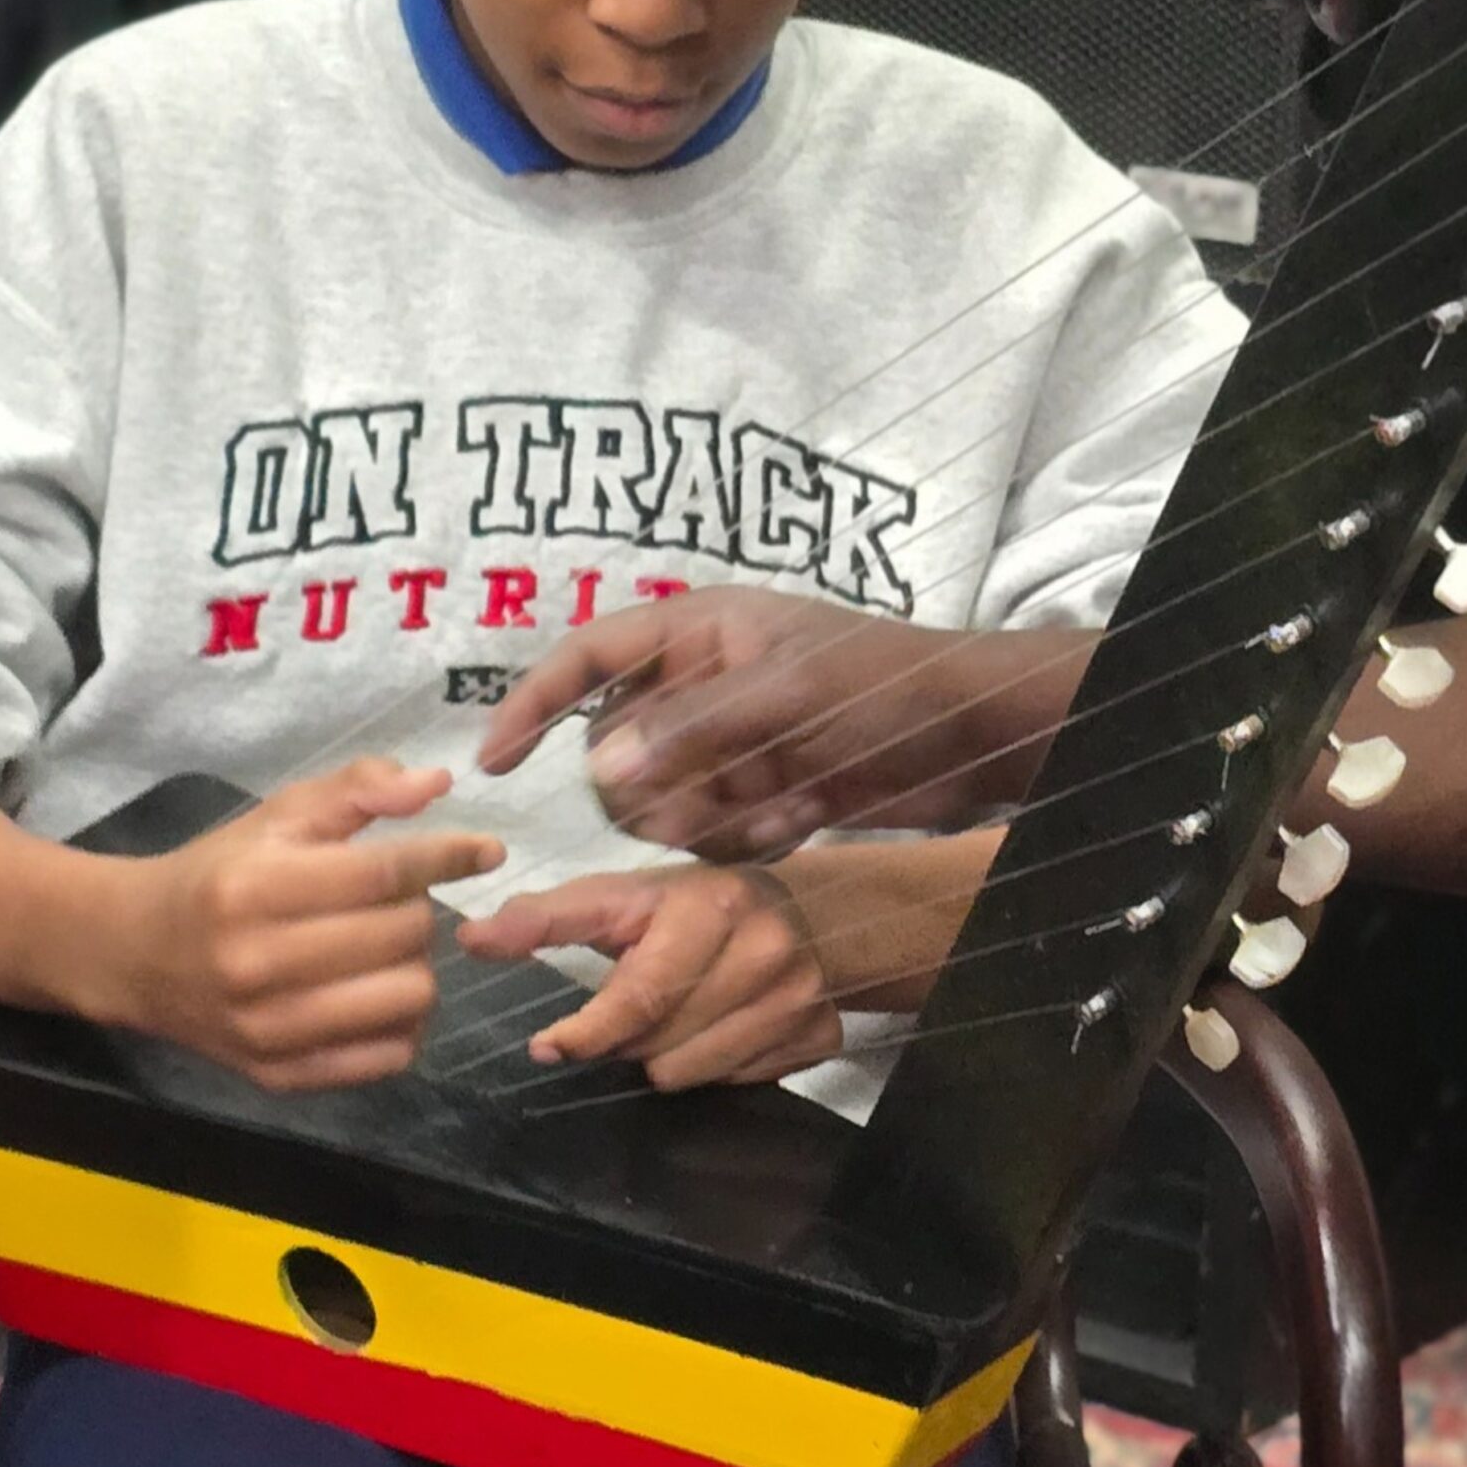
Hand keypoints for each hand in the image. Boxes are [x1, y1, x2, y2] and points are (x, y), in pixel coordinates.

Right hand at [93, 758, 502, 1091]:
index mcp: (257, 888)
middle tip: (397, 900)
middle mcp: (260, 964)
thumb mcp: (280, 814)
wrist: (132, 953)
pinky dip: (401, 1023)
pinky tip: (378, 993)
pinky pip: (387, 1058)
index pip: (384, 873)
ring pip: (408, 997)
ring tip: (388, 948)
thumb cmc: (220, 871)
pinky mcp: (278, 1077)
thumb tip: (437, 784)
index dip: (448, 855)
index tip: (486, 849)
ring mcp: (268, 1031)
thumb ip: (359, 789)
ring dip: (416, 965)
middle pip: (404, 934)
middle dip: (419, 908)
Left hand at [455, 863, 838, 1088]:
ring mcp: (802, 996)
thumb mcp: (621, 896)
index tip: (549, 1045)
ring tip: (678, 1017)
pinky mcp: (824, 1036)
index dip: (587, 1031)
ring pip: (694, 1075)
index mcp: (711, 905)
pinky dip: (720, 1067)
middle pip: (661, 1045)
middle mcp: (766, 948)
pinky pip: (741, 1085)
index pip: (642, 993)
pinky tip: (724, 1028)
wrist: (806, 910)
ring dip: (669, 1058)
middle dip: (630, 1038)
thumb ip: (547, 918)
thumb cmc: (693, 904)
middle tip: (636, 1009)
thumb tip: (472, 937)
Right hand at [476, 585, 1082, 858]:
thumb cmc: (885, 686)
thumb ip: (690, 730)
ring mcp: (732, 741)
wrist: (974, 735)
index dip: (532, 703)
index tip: (491, 763)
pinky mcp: (764, 790)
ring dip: (708, 818)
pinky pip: (712, 833)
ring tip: (778, 802)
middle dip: (656, 788)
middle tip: (715, 796)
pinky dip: (748, 836)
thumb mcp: (786, 696)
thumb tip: (596, 769)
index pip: (587, 655)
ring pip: (661, 802)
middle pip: (617, 750)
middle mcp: (704, 683)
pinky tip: (803, 818)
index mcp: (699, 630)